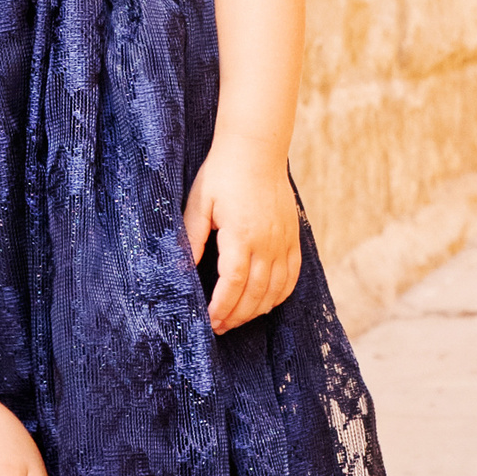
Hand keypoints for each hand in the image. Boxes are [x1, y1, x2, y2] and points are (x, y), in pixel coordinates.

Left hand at [184, 135, 300, 334]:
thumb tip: (184, 270)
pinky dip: (279, 295)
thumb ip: (192, 238)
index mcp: (241, 235)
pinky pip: (292, 276)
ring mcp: (284, 241)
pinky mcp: (293, 237)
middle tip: (218, 326)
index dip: (220, 307)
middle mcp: (267, 242)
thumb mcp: (199, 202)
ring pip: (275, 290)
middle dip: (236, 315)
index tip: (208, 320)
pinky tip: (264, 302)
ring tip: (236, 318)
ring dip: (256, 310)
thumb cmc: (223, 173)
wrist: (257, 149)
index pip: (232, 284)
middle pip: (255, 294)